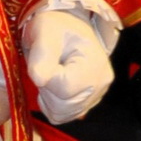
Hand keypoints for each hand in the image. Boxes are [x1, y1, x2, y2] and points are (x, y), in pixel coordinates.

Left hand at [23, 4, 114, 123]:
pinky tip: (53, 85)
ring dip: (48, 97)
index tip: (43, 62)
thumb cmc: (55, 26)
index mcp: (94, 66)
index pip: (64, 89)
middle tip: (46, 67)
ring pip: (62, 114)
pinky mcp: (88, 102)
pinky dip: (52, 104)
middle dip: (46, 89)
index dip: (46, 79)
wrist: (66, 25)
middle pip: (63, 106)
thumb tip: (39, 80)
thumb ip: (42, 55)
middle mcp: (100, 85)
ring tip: (51, 74)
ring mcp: (96, 96)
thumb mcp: (45, 32)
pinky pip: (63, 115)